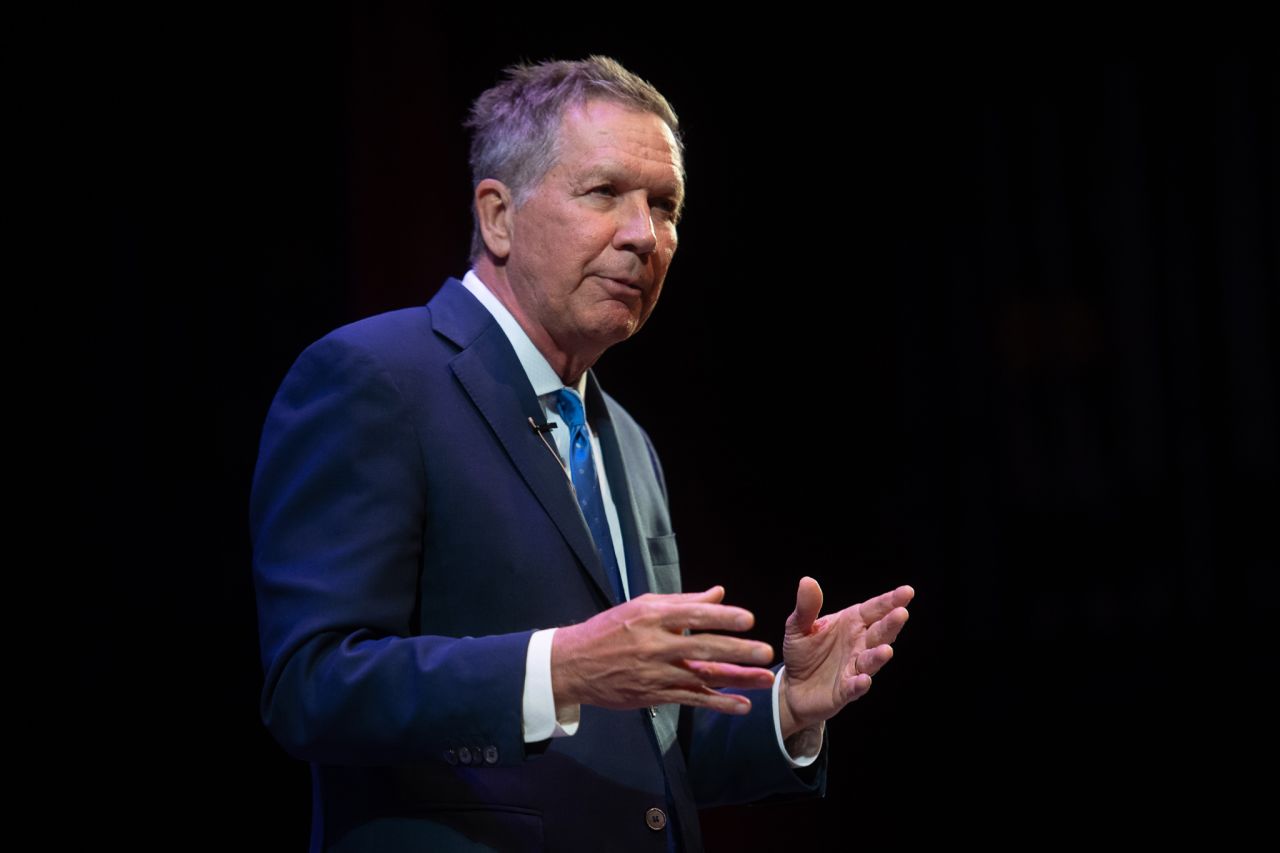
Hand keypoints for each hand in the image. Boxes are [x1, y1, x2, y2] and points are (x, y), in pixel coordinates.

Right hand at [551, 586, 776, 715]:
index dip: (721, 617)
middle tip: (765, 652)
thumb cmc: (608, 630)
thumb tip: (718, 593)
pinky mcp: (654, 695)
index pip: (692, 615)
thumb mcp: (640, 607)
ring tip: (764, 680)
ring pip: (702, 677)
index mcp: (651, 617)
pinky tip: (740, 705)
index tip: (747, 619)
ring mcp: (655, 673)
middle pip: (703, 648)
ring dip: (736, 680)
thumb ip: (682, 602)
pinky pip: (691, 699)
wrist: (573, 664)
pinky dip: (717, 703)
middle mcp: (654, 645)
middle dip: (737, 650)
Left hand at [777, 578, 913, 738]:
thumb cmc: (801, 652)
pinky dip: (860, 684)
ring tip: (886, 650)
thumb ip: (806, 606)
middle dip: (891, 624)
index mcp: (852, 623)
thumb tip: (807, 581)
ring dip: (879, 656)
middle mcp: (859, 644)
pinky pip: (854, 687)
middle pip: (879, 633)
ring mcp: (854, 668)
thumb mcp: (798, 625)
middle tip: (902, 613)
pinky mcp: (845, 691)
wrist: (792, 686)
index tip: (907, 591)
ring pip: (871, 661)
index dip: (891, 600)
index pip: (875, 609)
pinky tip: (864, 679)